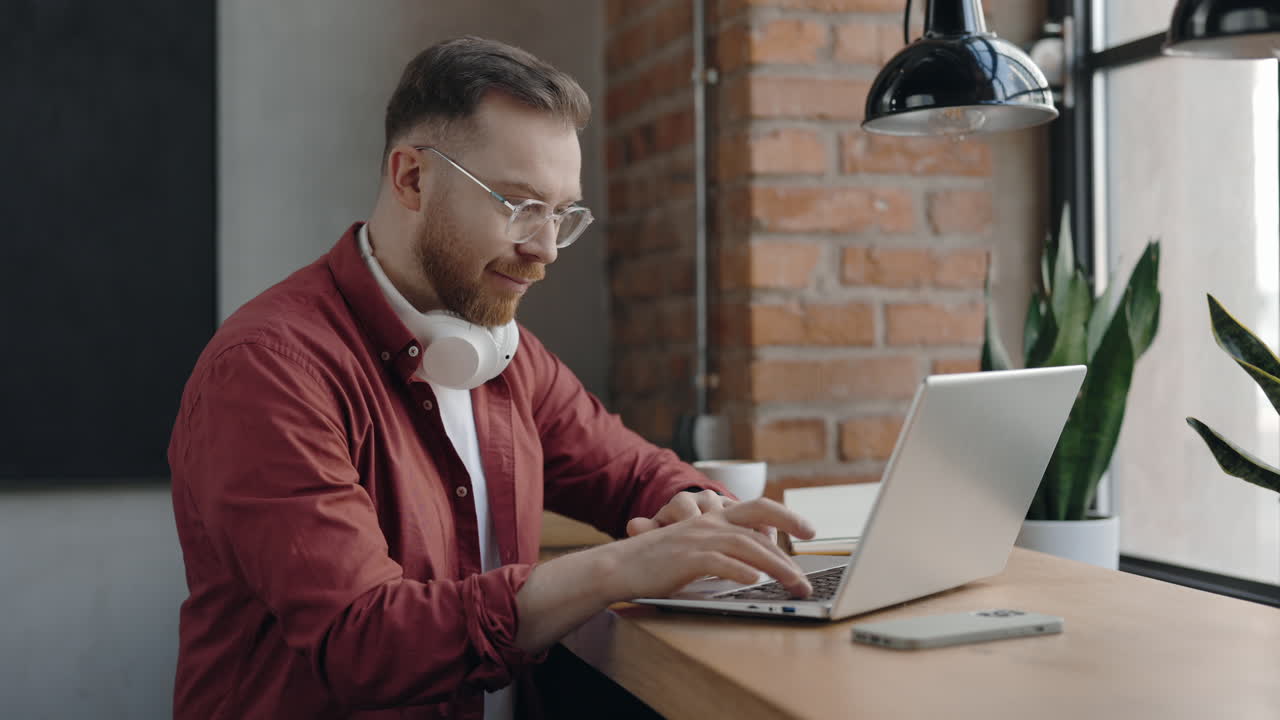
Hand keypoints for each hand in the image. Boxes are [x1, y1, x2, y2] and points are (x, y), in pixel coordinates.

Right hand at [596, 498, 816, 601]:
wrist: (619, 566)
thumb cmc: (658, 563)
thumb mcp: (695, 550)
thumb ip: (724, 551)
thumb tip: (756, 567)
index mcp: (713, 518)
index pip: (757, 509)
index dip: (785, 517)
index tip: (809, 531)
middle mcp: (709, 523)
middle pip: (757, 523)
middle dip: (788, 541)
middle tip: (809, 564)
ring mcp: (697, 539)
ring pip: (746, 546)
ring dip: (776, 566)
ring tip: (795, 584)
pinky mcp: (685, 558)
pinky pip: (718, 562)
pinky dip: (739, 571)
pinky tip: (754, 582)